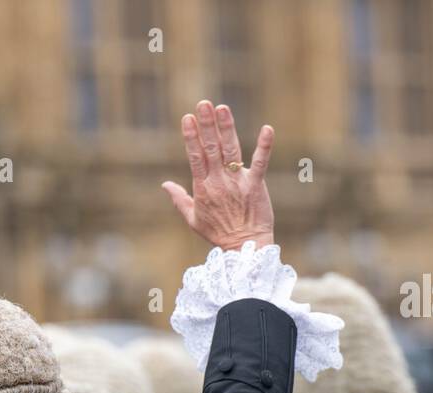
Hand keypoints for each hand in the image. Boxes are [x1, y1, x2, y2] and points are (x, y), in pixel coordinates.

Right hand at [162, 101, 274, 251]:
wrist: (243, 248)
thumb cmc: (218, 234)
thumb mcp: (192, 219)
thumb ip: (179, 199)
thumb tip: (164, 184)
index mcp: (203, 188)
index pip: (195, 157)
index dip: (191, 137)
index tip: (188, 118)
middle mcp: (219, 182)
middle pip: (211, 148)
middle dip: (207, 125)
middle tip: (203, 103)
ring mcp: (238, 183)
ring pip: (231, 150)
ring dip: (226, 128)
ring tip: (222, 108)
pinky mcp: (256, 186)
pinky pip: (261, 163)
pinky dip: (264, 146)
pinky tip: (268, 128)